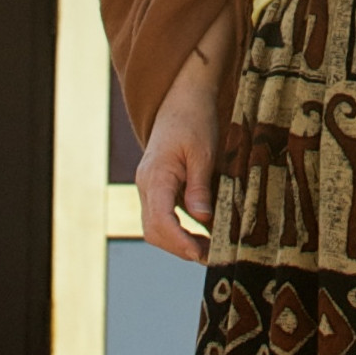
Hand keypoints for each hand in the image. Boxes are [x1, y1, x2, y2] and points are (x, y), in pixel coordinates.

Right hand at [135, 42, 220, 262]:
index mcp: (155, 176)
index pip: (159, 220)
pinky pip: (163, 216)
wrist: (182, 98)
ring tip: (208, 250)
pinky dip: (180, 230)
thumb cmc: (194, 119)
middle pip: (154, 230)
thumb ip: (199, 186)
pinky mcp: (158, 187)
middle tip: (210, 256)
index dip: (178, 241)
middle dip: (179, 248)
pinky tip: (202, 234)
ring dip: (179, 242)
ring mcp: (150, 187)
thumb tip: (201, 218)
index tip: (199, 253)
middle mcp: (146, 185)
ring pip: (156, 227)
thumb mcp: (202, 151)